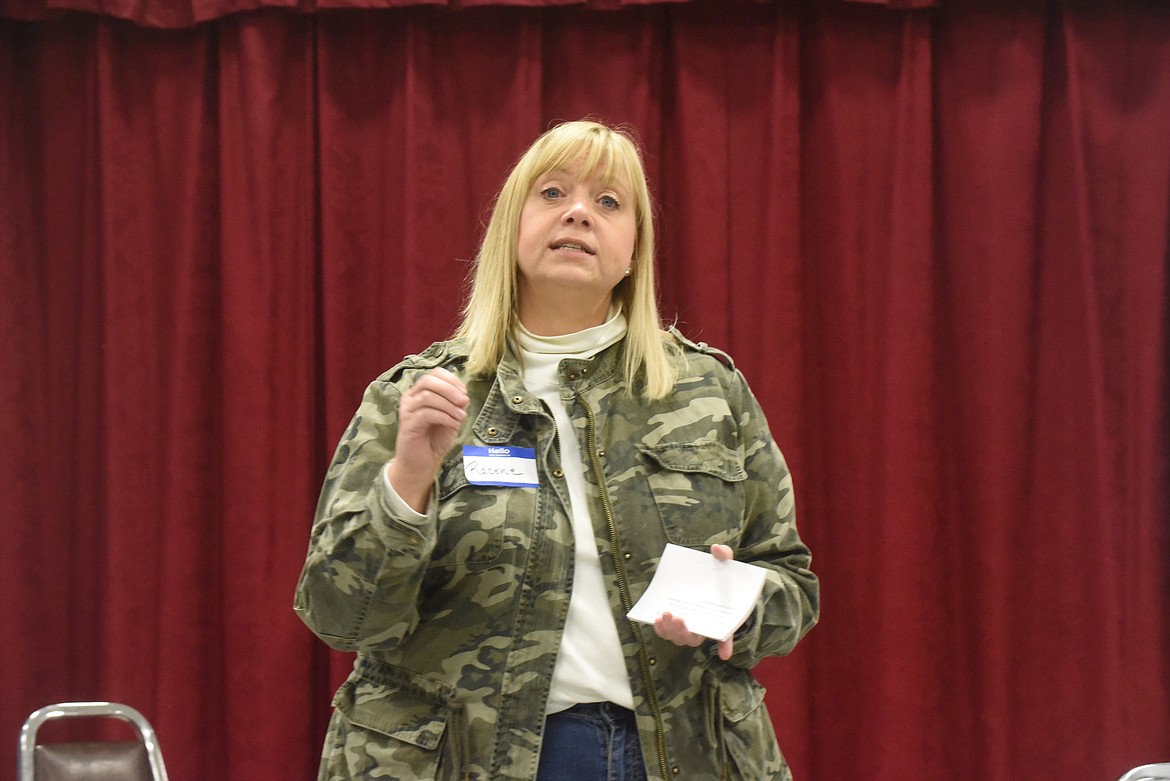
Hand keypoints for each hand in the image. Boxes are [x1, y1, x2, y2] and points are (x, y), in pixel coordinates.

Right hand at [386, 367, 468, 511]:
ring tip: (461, 417)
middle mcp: (411, 397)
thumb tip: (463, 396)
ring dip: (448, 405)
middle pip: (428, 380)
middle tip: (464, 401)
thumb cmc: (435, 439)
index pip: (435, 374)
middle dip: (449, 389)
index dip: (452, 380)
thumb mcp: (451, 418)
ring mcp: (407, 410)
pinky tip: (453, 424)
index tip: (465, 394)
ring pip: (427, 396)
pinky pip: (426, 413)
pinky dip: (444, 417)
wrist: (422, 462)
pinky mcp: (407, 424)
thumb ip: (456, 405)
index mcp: (421, 392)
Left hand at [652, 544, 735, 660]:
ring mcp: (688, 626)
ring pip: (679, 638)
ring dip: (670, 631)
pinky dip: (661, 629)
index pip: (726, 635)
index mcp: (721, 618)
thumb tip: (716, 550)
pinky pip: (667, 632)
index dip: (726, 645)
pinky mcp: (674, 622)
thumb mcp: (725, 563)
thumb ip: (724, 556)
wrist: (703, 579)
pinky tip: (656, 619)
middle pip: (694, 639)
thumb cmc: (718, 576)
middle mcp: (704, 626)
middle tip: (677, 617)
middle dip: (684, 632)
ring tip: (664, 615)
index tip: (724, 654)